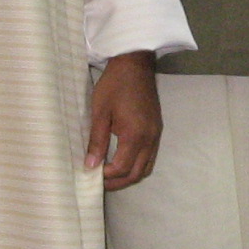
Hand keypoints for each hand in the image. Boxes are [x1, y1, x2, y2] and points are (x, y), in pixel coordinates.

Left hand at [88, 51, 161, 190]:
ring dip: (129, 175)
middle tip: (100, 183)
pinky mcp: (157, 129)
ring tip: (111, 175)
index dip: (107, 176)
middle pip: (137, 173)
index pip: (122, 168)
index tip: (91, 174)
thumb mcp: (100, 112)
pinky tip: (124, 160)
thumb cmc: (114, 86)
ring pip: (146, 167)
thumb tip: (90, 165)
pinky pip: (150, 156)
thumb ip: (97, 141)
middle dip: (118, 182)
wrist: (135, 65)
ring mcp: (156, 134)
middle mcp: (150, 139)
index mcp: (135, 135)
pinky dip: (138, 164)